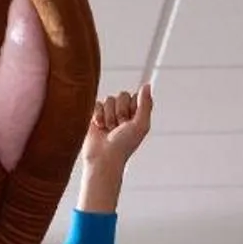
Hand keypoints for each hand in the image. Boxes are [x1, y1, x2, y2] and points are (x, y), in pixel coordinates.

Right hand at [79, 84, 153, 212]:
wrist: (103, 157)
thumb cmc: (123, 145)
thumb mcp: (141, 125)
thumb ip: (145, 104)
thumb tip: (147, 85)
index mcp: (136, 114)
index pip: (135, 96)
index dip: (132, 107)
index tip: (131, 121)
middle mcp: (123, 112)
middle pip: (122, 95)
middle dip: (120, 112)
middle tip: (119, 127)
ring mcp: (109, 113)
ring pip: (109, 100)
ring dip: (109, 116)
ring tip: (109, 129)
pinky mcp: (95, 116)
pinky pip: (97, 104)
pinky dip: (98, 116)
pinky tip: (100, 127)